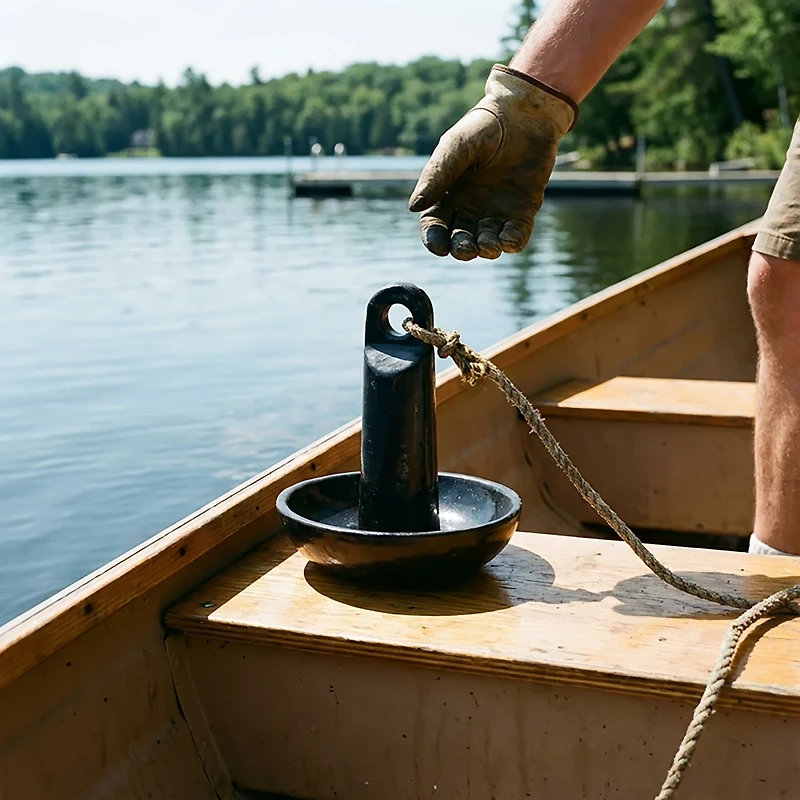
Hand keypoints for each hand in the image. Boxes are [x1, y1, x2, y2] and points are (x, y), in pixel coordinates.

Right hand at [408, 65, 576, 259]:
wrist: (525, 113)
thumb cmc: (485, 126)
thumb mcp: (456, 146)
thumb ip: (436, 175)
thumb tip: (414, 208)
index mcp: (449, 194)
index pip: (436, 225)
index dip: (435, 239)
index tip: (439, 248)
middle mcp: (471, 207)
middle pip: (460, 239)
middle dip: (461, 248)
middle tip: (466, 248)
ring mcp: (497, 211)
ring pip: (487, 242)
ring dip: (486, 249)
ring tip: (488, 246)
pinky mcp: (523, 211)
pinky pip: (516, 236)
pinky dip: (512, 243)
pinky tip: (508, 241)